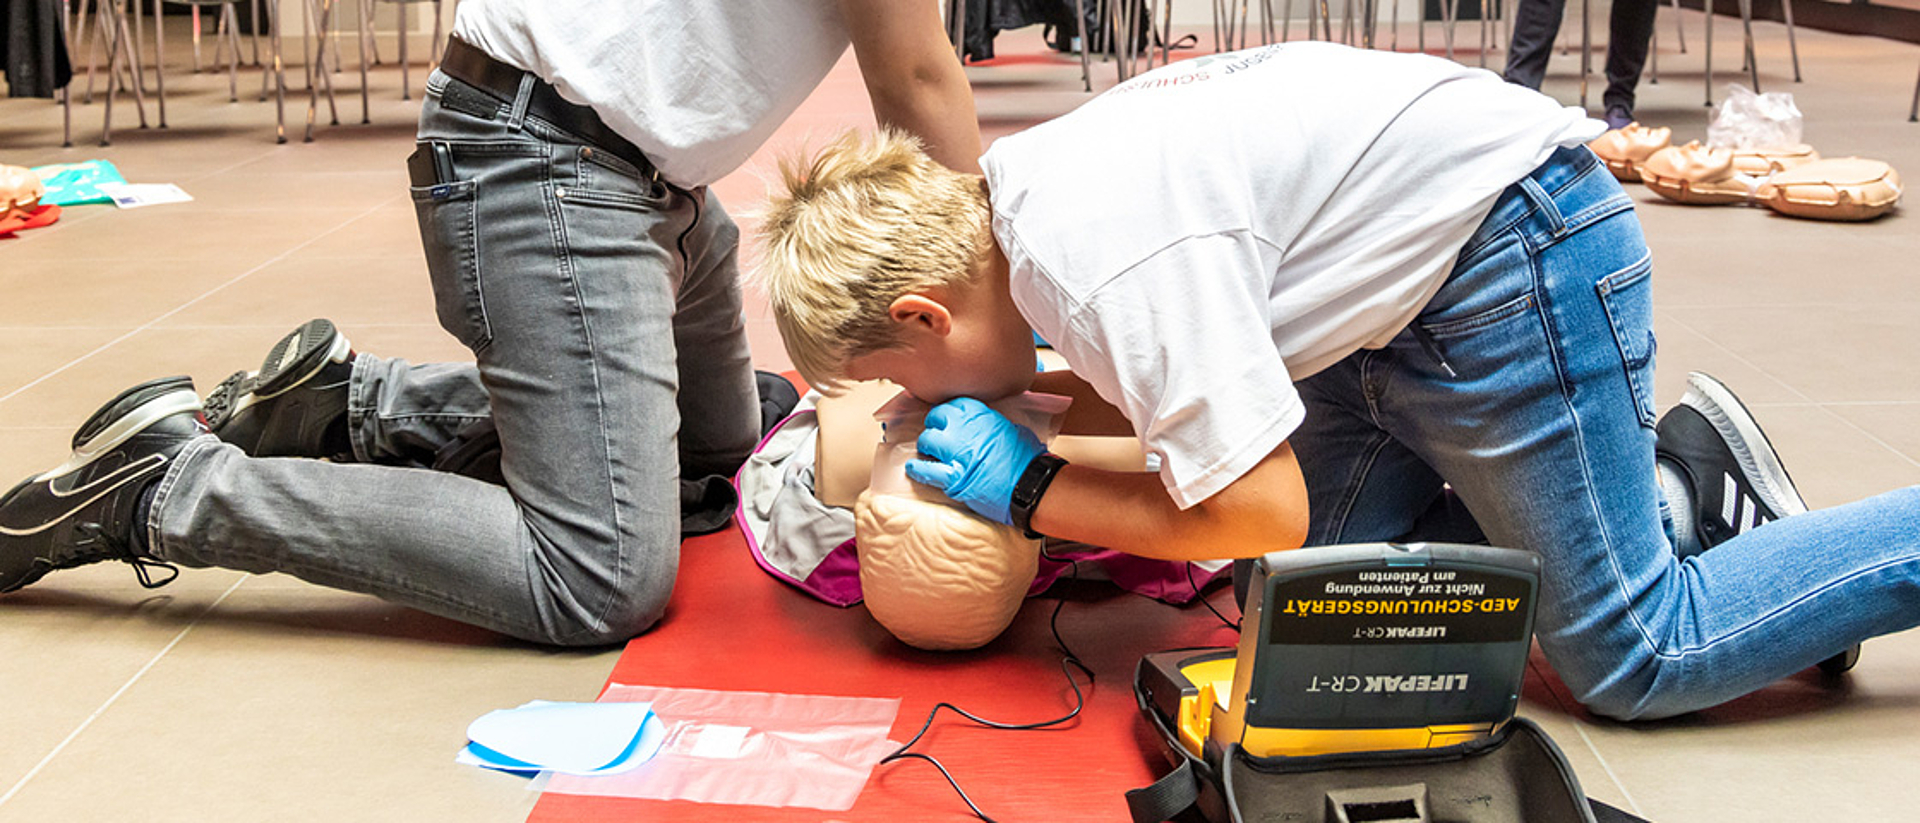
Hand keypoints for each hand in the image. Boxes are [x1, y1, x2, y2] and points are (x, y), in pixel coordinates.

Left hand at [904, 397, 1045, 524]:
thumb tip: (983, 424)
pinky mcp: (954, 477)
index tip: (944, 418)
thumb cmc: (1028, 459)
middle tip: (935, 435)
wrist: (1032, 485)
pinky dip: (918, 468)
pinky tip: (914, 467)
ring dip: (926, 446)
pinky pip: (927, 470)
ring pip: (927, 442)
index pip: (952, 405)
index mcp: (982, 415)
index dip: (946, 413)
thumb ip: (991, 423)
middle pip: (935, 420)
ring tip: (927, 451)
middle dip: (934, 428)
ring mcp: (958, 453)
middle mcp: (966, 430)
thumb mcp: (1012, 428)